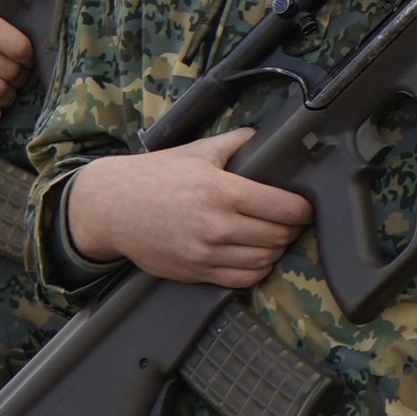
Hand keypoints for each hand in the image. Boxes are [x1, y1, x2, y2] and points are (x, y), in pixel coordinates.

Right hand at [65, 132, 311, 287]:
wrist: (110, 207)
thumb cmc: (156, 176)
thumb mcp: (198, 150)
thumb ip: (239, 142)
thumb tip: (273, 136)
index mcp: (222, 192)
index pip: (285, 208)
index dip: (303, 208)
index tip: (306, 205)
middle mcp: (215, 226)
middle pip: (280, 236)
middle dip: (292, 228)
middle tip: (291, 219)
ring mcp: (205, 254)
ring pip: (265, 260)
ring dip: (277, 249)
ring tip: (275, 236)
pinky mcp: (195, 273)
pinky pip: (242, 279)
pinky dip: (257, 269)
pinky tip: (256, 255)